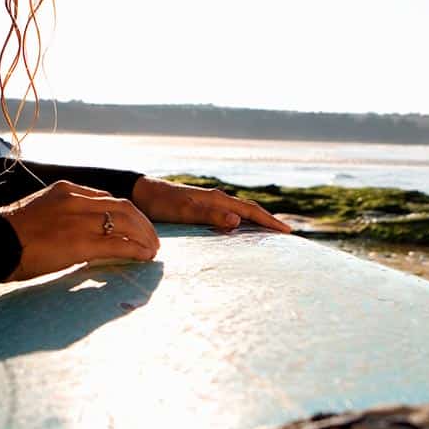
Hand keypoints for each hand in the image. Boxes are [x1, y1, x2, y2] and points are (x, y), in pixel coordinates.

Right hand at [0, 181, 158, 280]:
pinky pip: (118, 244)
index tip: (134, 225)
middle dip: (142, 223)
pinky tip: (144, 257)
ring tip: (153, 250)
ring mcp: (79, 220)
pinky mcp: (80, 243)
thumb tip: (72, 237)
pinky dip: (135, 250)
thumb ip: (59, 218)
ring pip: (126, 223)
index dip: (125, 213)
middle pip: (123, 207)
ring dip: (144, 237)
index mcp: (64, 190)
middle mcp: (76, 200)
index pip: (105, 198)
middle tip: (152, 239)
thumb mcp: (36, 214)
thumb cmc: (5, 236)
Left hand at [130, 177, 291, 232]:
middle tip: (286, 234)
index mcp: (217, 199)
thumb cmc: (161, 204)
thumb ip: (210, 216)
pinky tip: (239, 231)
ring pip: (240, 212)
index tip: (288, 232)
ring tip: (269, 234)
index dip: (269, 222)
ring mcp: (210, 203)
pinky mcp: (202, 209)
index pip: (250, 210)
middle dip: (268, 221)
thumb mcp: (184, 212)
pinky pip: (229, 215)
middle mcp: (217, 199)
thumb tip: (238, 221)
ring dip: (256, 222)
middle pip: (250, 210)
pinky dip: (241, 223)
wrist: (141, 194)